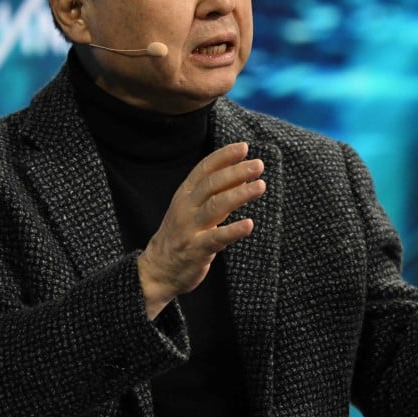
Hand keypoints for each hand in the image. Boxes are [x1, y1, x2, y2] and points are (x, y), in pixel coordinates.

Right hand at [137, 142, 264, 318]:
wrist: (157, 269)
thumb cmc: (181, 234)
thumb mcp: (193, 209)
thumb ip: (215, 193)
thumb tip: (241, 172)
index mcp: (185, 194)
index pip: (204, 169)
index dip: (224, 156)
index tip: (244, 147)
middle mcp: (185, 207)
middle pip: (212, 184)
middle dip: (236, 172)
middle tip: (258, 165)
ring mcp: (189, 228)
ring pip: (215, 206)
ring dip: (239, 194)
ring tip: (260, 186)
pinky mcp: (196, 249)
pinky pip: (216, 238)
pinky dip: (233, 230)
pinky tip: (249, 224)